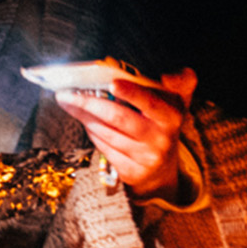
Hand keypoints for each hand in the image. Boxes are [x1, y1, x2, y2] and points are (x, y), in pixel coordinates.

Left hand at [56, 68, 194, 200]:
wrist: (162, 170)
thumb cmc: (162, 125)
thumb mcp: (178, 102)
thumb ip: (180, 83)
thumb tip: (169, 75)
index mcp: (170, 117)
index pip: (150, 103)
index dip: (131, 93)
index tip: (112, 83)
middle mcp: (159, 139)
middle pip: (117, 118)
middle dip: (88, 103)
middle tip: (66, 93)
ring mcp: (144, 158)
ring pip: (106, 133)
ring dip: (84, 117)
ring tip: (69, 103)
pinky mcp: (129, 172)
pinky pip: (103, 148)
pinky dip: (91, 133)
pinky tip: (85, 122)